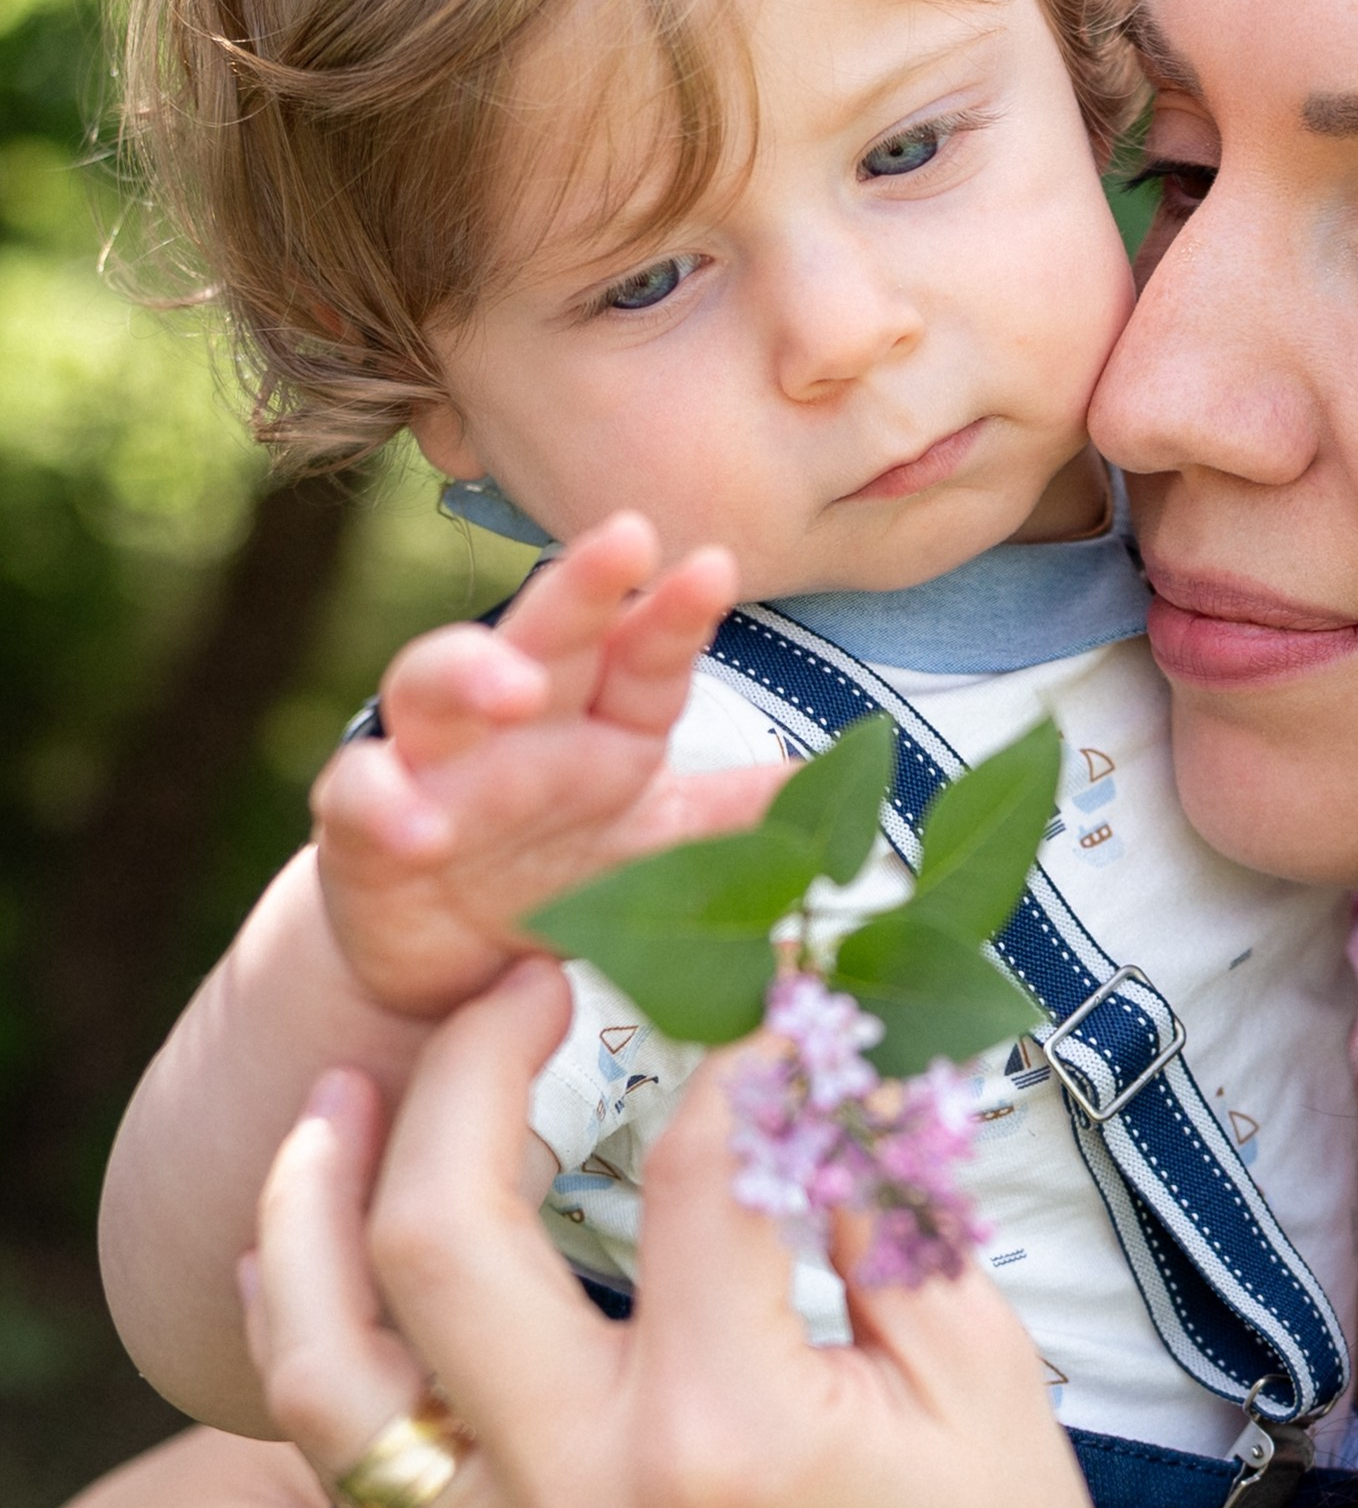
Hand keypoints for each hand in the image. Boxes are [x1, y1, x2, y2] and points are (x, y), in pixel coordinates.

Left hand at [242, 967, 1226, 1507]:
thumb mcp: (989, 1386)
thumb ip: (895, 1213)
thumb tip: (827, 1059)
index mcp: (734, 1434)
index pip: (698, 1166)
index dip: (738, 1045)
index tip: (760, 983)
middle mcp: (585, 1498)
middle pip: (444, 1232)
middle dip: (470, 1066)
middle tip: (524, 980)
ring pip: (327, 1359)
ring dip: (311, 1205)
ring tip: (336, 1093)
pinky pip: (344, 1459)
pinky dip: (315, 1340)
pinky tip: (327, 1256)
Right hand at [313, 515, 784, 1017]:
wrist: (454, 966)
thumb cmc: (560, 877)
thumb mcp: (658, 849)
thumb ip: (736, 814)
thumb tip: (844, 776)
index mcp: (600, 721)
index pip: (642, 655)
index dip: (675, 614)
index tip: (718, 567)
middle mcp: (519, 722)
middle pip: (546, 634)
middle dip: (581, 586)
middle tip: (625, 540)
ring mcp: (435, 763)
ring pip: (434, 686)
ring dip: (470, 674)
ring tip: (515, 686)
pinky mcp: (366, 825)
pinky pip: (363, 796)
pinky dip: (385, 803)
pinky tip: (420, 824)